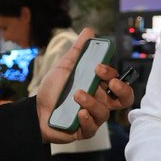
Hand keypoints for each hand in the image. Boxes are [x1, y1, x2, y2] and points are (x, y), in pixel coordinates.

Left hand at [35, 27, 134, 143]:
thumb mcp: (65, 67)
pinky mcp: (85, 130)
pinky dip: (87, 119)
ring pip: (104, 112)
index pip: (116, 80)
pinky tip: (78, 113)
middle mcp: (101, 101)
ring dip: (92, 102)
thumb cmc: (54, 88)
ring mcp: (94, 117)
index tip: (99, 67)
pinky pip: (92, 127)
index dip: (112, 73)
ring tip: (76, 95)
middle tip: (110, 83)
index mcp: (100, 86)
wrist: (36, 110)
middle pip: (124, 99)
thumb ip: (79, 51)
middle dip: (122, 90)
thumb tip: (89, 30)